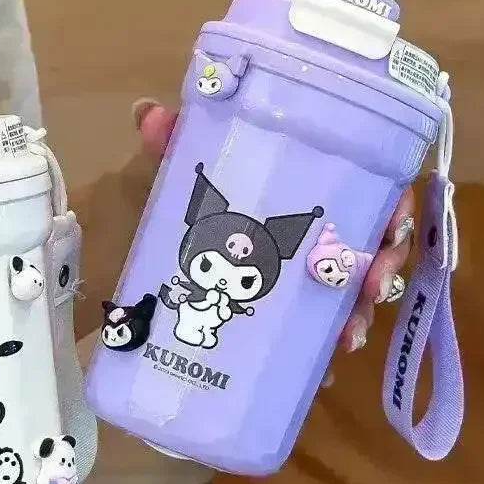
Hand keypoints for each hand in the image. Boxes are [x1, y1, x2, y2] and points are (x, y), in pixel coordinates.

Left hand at [134, 100, 413, 353]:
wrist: (92, 260)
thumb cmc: (126, 210)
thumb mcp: (148, 178)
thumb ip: (159, 149)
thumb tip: (150, 113)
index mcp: (272, 189)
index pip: (351, 188)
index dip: (385, 205)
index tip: (391, 227)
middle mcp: (282, 234)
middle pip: (357, 246)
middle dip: (378, 266)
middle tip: (372, 286)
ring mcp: (271, 279)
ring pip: (337, 293)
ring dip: (356, 313)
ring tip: (349, 335)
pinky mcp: (254, 318)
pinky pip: (300, 335)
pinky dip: (316, 351)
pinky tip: (324, 369)